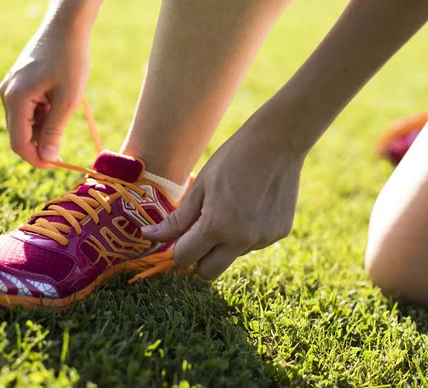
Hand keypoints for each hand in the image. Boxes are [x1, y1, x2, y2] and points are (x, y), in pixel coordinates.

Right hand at [0, 22, 89, 166]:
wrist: (65, 29)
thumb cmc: (70, 60)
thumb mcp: (67, 99)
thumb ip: (55, 129)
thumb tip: (47, 157)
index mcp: (16, 99)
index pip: (19, 143)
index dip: (36, 159)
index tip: (57, 165)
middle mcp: (7, 95)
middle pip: (19, 135)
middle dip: (40, 145)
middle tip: (64, 148)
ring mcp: (10, 90)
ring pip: (24, 124)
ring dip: (43, 129)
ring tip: (63, 110)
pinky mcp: (17, 86)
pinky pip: (26, 111)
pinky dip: (42, 116)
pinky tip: (57, 102)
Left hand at [142, 109, 305, 279]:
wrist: (278, 142)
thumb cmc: (232, 160)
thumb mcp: (199, 188)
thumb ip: (176, 220)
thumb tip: (148, 237)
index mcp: (216, 226)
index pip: (184, 258)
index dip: (178, 249)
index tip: (180, 236)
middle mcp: (242, 240)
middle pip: (208, 273)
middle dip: (199, 259)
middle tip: (200, 234)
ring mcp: (263, 239)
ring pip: (232, 256)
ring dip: (226, 243)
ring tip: (232, 207)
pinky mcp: (279, 233)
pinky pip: (254, 244)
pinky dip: (247, 233)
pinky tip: (252, 206)